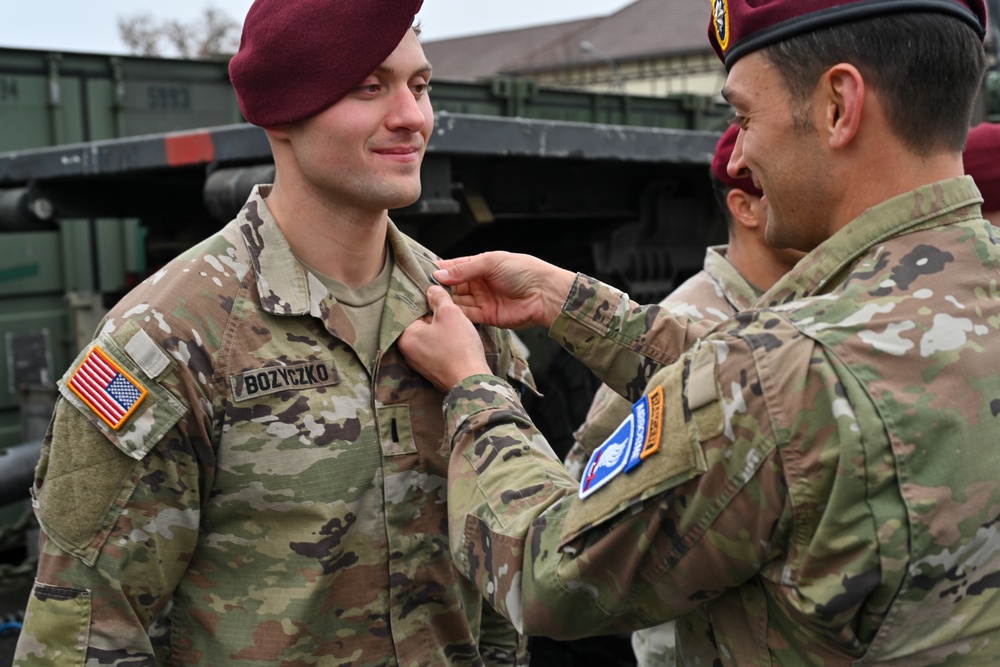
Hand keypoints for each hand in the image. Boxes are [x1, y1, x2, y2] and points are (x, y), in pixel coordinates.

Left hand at [398, 285, 492, 392]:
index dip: (429, 303)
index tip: (441, 301)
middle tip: (451, 315)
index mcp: (405, 337)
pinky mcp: (432, 372)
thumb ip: (439, 298)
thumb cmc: (458, 346)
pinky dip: (445, 346)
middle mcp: (407, 352)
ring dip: (442, 332)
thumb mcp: (450, 313)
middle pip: (420, 325)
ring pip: (429, 339)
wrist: (471, 381)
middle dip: (436, 319)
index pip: (412, 311)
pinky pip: (436, 352)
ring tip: (457, 330)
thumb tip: (432, 289)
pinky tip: (458, 343)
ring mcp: (419, 364)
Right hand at [433, 251, 575, 329]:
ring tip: (429, 301)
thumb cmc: (524, 271)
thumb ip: (464, 269)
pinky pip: (467, 315)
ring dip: (446, 301)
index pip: (455, 267)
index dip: (440, 270)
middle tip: (423, 290)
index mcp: (481, 265)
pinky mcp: (487, 316)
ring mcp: (483, 300)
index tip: (423, 272)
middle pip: (454, 286)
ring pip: (458, 301)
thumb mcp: (490, 262)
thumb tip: (439, 274)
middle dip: (440, 288)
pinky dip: (456, 314)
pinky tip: (444, 311)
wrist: (544, 293)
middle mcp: (480, 282)